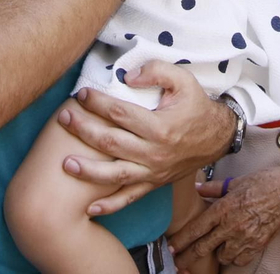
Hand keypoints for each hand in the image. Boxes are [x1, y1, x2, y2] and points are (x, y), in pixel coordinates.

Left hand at [56, 60, 235, 215]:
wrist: (216, 137)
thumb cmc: (196, 106)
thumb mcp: (183, 80)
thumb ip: (157, 71)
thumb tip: (127, 77)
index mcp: (160, 127)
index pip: (120, 113)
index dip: (97, 103)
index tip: (82, 94)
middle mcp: (155, 153)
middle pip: (111, 142)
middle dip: (83, 130)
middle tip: (63, 118)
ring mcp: (153, 172)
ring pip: (115, 175)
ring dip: (88, 171)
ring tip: (66, 163)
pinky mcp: (153, 184)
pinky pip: (129, 198)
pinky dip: (109, 206)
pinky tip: (89, 208)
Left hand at [169, 166, 279, 269]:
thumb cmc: (263, 184)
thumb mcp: (234, 182)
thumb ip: (213, 189)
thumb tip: (198, 188)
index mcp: (223, 209)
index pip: (196, 229)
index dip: (181, 241)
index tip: (173, 248)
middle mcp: (231, 226)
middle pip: (203, 248)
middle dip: (188, 258)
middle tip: (180, 264)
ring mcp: (244, 238)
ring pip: (221, 257)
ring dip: (216, 254)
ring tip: (214, 248)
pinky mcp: (256, 245)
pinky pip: (239, 260)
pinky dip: (234, 257)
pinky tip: (232, 250)